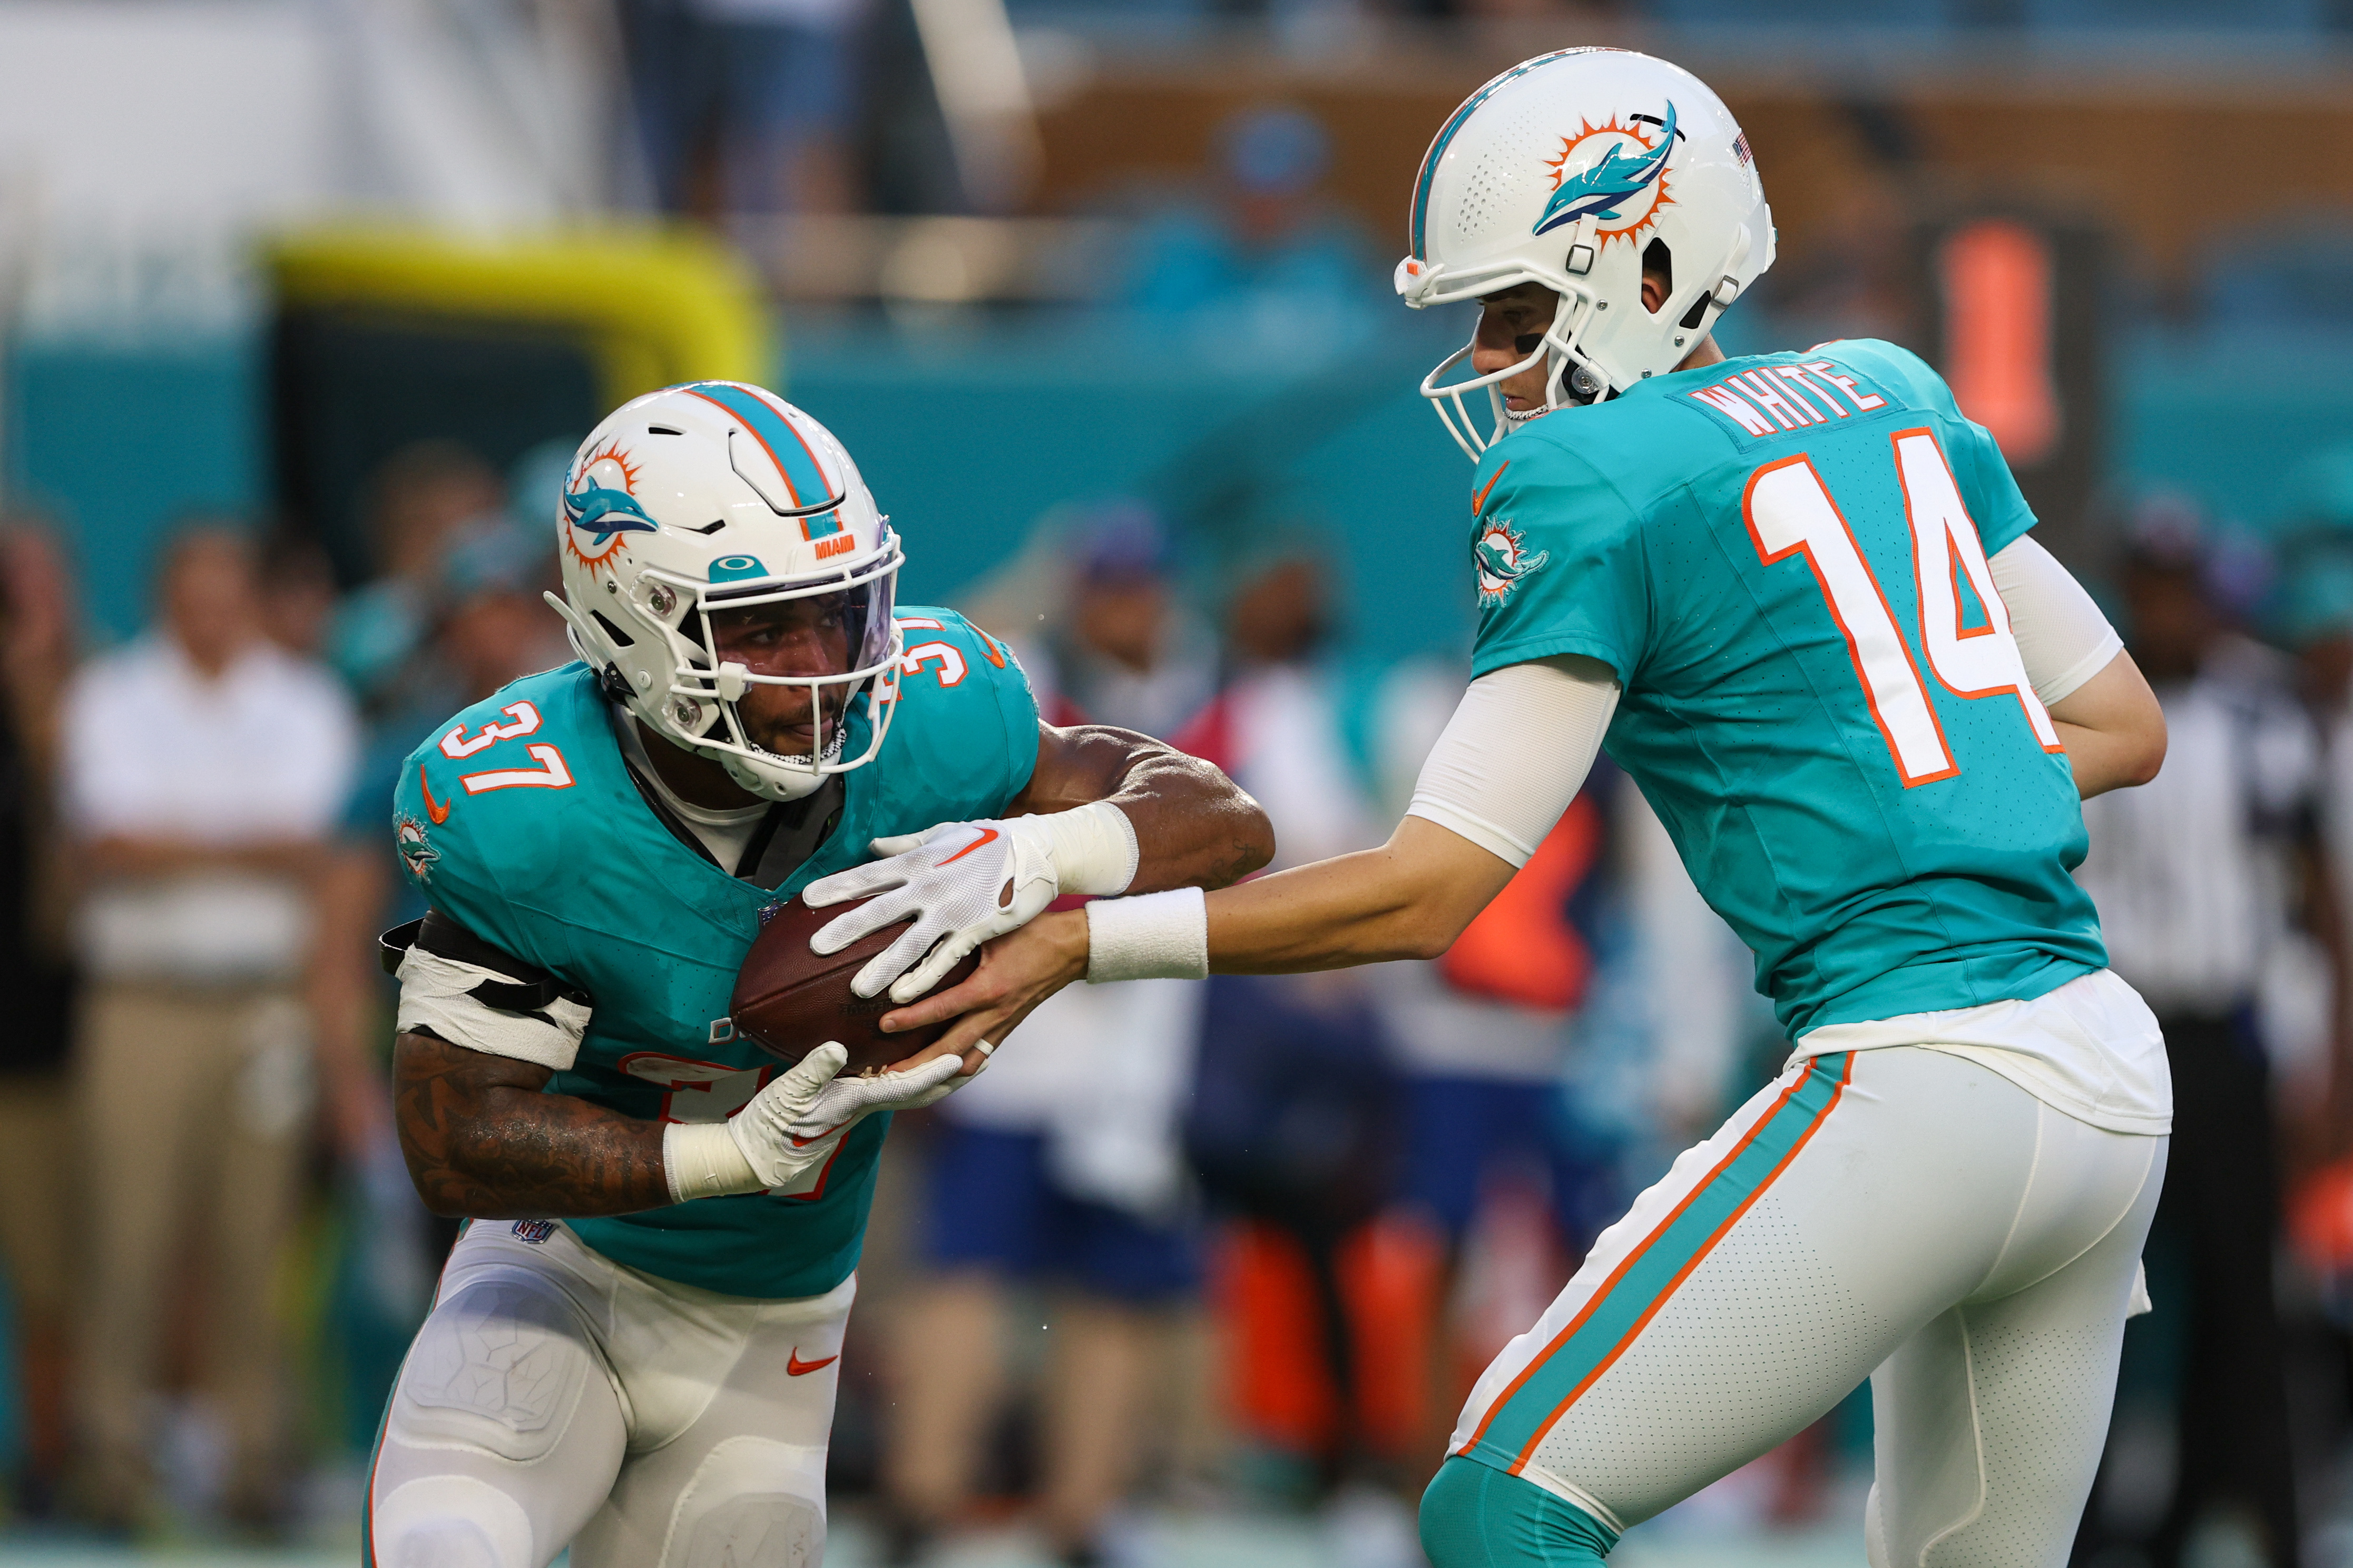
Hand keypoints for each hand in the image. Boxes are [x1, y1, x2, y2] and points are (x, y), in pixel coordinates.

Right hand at [726, 1044, 962, 1186]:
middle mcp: (864, 1107)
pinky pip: (893, 1087)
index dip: (932, 1073)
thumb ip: (812, 1071)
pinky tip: (920, 1062)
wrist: (754, 1155)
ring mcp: (859, 1107)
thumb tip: (838, 1049)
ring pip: (911, 1091)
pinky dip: (916, 1075)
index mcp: (853, 1102)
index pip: (903, 1088)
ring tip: (967, 1057)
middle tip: (985, 1056)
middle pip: (920, 1093)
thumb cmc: (767, 1123)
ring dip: (940, 1076)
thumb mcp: (786, 1092)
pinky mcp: (850, 1104)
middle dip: (953, 1077)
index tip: (960, 1060)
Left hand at [805, 817, 1066, 1001]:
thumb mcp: (946, 835)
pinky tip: (902, 996)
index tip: (807, 899)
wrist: (1038, 853)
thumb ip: (908, 844)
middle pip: (880, 910)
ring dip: (882, 966)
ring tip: (857, 988)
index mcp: (920, 862)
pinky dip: (923, 979)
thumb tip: (873, 845)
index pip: (869, 874)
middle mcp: (931, 886)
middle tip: (816, 946)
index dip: (838, 887)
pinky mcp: (975, 930)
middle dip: (847, 929)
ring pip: (910, 944)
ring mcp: (953, 910)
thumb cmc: (991, 843)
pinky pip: (944, 959)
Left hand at [876, 908, 1092, 1071]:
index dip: (911, 1019)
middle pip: (950, 1051)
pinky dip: (955, 1068)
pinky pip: (978, 1057)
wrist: (1071, 948)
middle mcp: (995, 1014)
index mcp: (990, 988)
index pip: (943, 1009)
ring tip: (907, 1080)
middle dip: (917, 1067)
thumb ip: (956, 940)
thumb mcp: (991, 928)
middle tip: (885, 1075)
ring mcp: (1002, 1026)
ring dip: (936, 1074)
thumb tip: (915, 941)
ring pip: (965, 1063)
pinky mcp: (1006, 1029)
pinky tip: (937, 1071)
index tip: (884, 1025)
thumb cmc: (1031, 931)